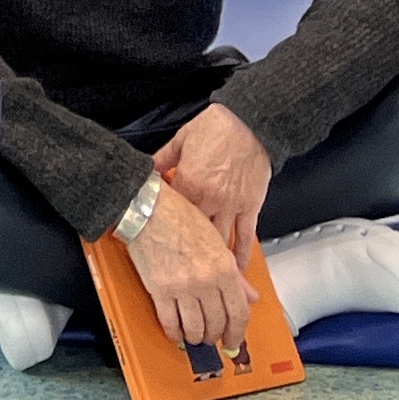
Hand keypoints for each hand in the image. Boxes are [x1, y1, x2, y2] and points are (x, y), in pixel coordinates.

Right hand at [122, 194, 253, 357]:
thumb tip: (249, 295)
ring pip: (195, 328)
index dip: (237, 333)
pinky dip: (174, 333)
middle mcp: (206, 280)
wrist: (147, 207)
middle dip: (215, 336)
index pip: (239, 313)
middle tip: (212, 337)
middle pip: (217, 323)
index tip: (233, 340)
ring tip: (194, 335)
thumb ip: (234, 272)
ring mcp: (183, 287)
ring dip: (195, 336)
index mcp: (224, 268)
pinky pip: (170, 322)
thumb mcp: (216, 240)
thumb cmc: (179, 217)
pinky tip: (176, 333)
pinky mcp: (160, 290)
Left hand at [151, 103, 274, 258]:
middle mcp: (210, 198)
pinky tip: (237, 270)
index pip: (173, 212)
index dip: (165, 224)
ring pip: (219, 240)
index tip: (160, 235)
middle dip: (187, 250)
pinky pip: (246, 236)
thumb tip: (148, 169)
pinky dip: (241, 255)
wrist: (250, 123)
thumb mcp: (182, 139)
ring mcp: (231, 205)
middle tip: (182, 267)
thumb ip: (163, 158)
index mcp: (189, 182)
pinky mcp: (250, 206)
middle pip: (194, 233)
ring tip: (206, 277)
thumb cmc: (218, 127)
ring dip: (213, 260)